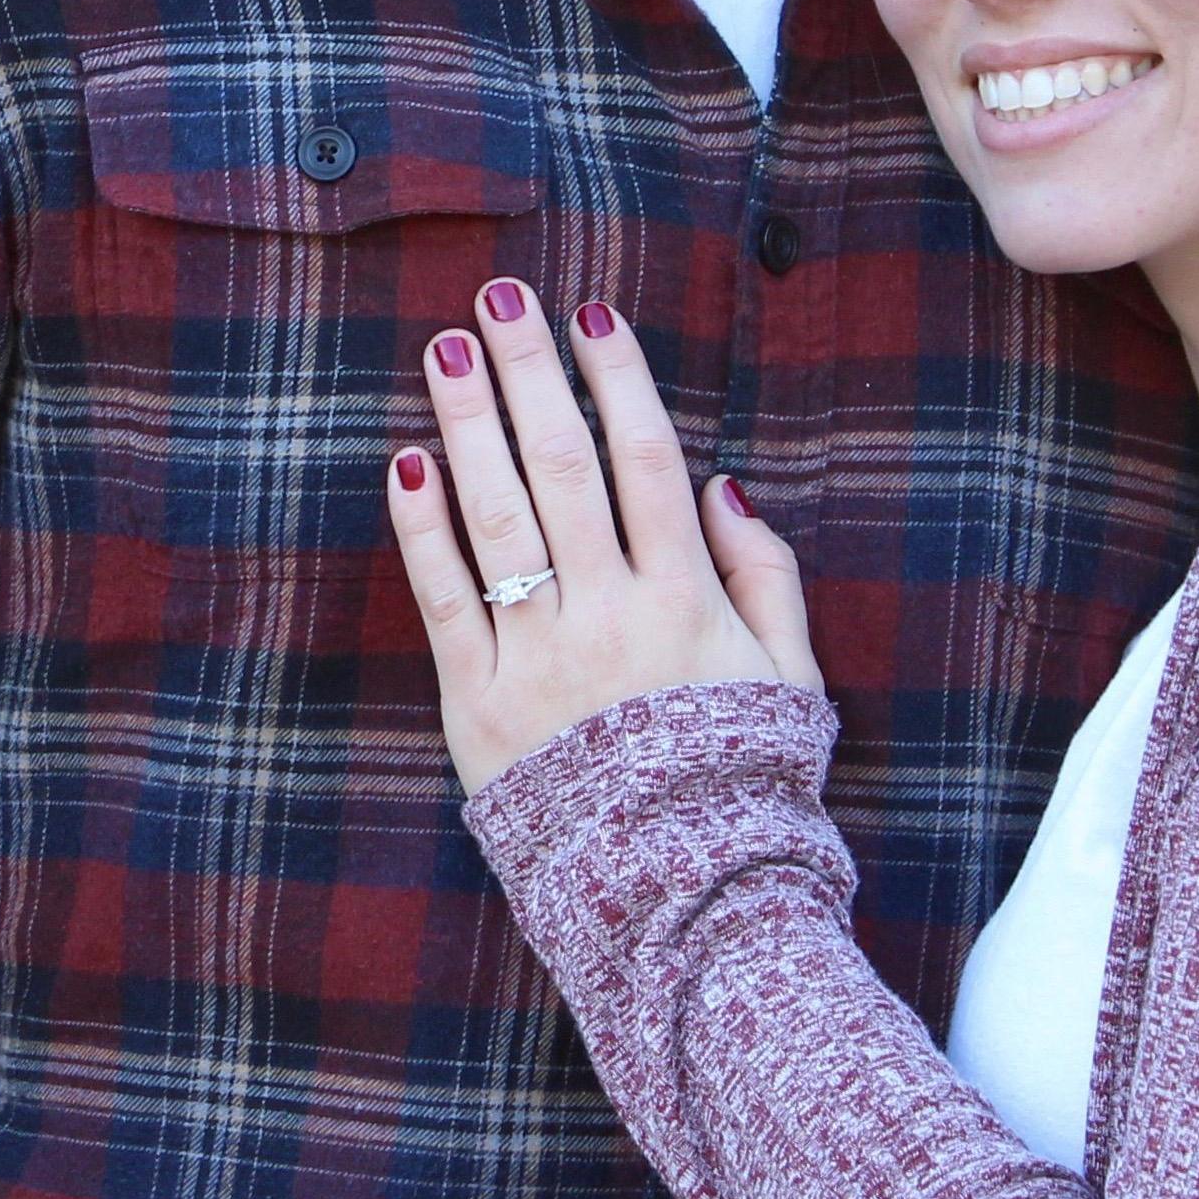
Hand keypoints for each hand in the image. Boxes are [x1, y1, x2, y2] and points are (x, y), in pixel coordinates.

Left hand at [386, 282, 816, 794]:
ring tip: (446, 351)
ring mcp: (540, 657)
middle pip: (563, 465)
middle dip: (530, 373)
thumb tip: (725, 485)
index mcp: (688, 598)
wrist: (682, 899)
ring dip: (471, 424)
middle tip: (499, 299)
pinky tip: (408, 463)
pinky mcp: (481, 707)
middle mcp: (610, 613)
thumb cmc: (742, 781)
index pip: (646, 460)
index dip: (617, 380)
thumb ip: (765, 575)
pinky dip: (424, 531)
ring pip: (498, 516)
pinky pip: (446, 602)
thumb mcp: (790, 677)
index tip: (589, 317)